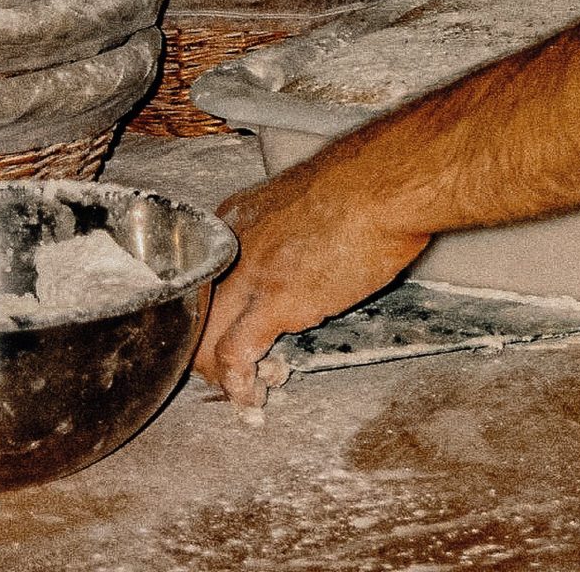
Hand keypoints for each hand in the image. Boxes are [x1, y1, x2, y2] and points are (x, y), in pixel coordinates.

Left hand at [192, 150, 430, 407]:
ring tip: (245, 391)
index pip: (204, 280)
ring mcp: (248, 273)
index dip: (214, 315)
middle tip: (233, 374)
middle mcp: (231, 246)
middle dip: (208, 349)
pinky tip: (253, 397)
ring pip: (204, 337)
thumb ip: (295, 232)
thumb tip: (310, 256)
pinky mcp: (273, 301)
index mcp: (237, 219)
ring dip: (220, 374)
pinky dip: (239, 384)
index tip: (232, 334)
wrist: (384, 182)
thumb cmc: (366, 182)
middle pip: (194, 311)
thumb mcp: (309, 201)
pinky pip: (235, 354)